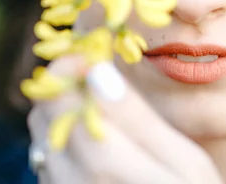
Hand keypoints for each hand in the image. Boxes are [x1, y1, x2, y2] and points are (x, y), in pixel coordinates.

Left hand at [27, 57, 223, 183]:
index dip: (67, 72)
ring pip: (41, 138)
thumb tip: (98, 72)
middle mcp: (75, 182)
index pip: (62, 105)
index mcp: (107, 166)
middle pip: (45, 119)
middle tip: (92, 73)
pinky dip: (60, 138)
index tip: (87, 55)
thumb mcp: (185, 160)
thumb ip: (139, 119)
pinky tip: (91, 135)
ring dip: (60, 111)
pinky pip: (46, 161)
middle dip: (62, 87)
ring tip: (95, 103)